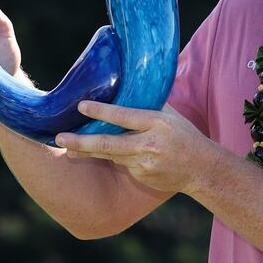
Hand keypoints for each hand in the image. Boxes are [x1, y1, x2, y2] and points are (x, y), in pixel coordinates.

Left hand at [56, 102, 216, 193]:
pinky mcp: (142, 176)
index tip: (81, 106)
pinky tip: (94, 153)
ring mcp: (145, 163)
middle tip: (60, 137)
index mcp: (157, 123)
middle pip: (109, 143)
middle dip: (82, 141)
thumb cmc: (184, 135)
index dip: (102, 111)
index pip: (124, 116)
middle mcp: (149, 144)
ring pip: (110, 154)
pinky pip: (121, 163)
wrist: (201, 169)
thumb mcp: (171, 115)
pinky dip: (110, 157)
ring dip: (88, 150)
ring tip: (67, 147)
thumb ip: (149, 104)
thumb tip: (127, 86)